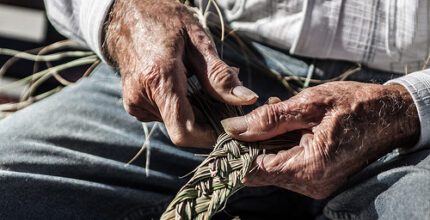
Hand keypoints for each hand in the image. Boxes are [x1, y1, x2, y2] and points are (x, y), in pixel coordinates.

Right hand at [105, 0, 257, 146]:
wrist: (127, 14)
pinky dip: (182, 106)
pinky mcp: (134, 105)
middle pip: (184, 128)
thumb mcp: (198, 40)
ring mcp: (135, 103)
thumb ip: (219, 76)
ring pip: (176, 123)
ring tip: (202, 81)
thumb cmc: (165, 20)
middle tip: (224, 93)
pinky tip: (185, 84)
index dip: (211, 135)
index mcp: (158, 77)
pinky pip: (165, 115)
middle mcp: (141, 96)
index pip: (184, 131)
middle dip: (209, 117)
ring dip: (196, 110)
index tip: (231, 125)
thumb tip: (247, 100)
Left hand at [221, 82, 419, 198]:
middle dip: (251, 143)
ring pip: (272, 167)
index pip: (253, 170)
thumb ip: (268, 119)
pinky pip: (287, 164)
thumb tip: (232, 128)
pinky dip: (281, 145)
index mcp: (308, 167)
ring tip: (277, 114)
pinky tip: (288, 123)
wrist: (390, 115)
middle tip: (253, 116)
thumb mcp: (309, 104)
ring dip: (267, 142)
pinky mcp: (317, 177)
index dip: (236, 151)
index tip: (226, 132)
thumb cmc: (355, 105)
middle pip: (260, 170)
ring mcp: (315, 183)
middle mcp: (310, 183)